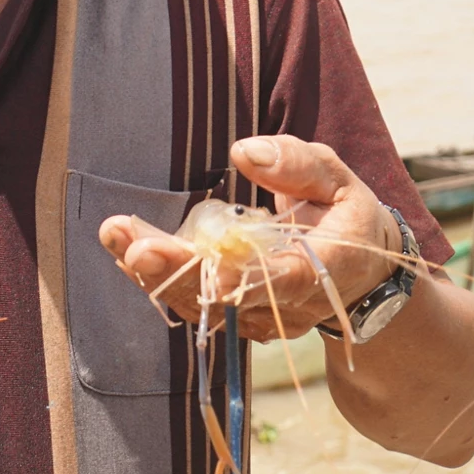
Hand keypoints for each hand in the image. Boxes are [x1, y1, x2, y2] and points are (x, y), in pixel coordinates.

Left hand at [98, 135, 400, 341]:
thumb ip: (297, 164)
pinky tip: (124, 250)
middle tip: (135, 248)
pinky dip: (158, 279)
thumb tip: (244, 153)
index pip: (286, 279)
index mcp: (325, 269)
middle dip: (178, 272)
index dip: (245, 278)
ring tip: (115, 235)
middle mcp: (290, 305)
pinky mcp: (238, 320)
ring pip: (203, 306)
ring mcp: (262, 319)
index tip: (208, 272)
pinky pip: (194, 305)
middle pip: (229, 298)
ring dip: (155, 273)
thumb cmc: (343, 213)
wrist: (358, 272)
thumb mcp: (336, 178)